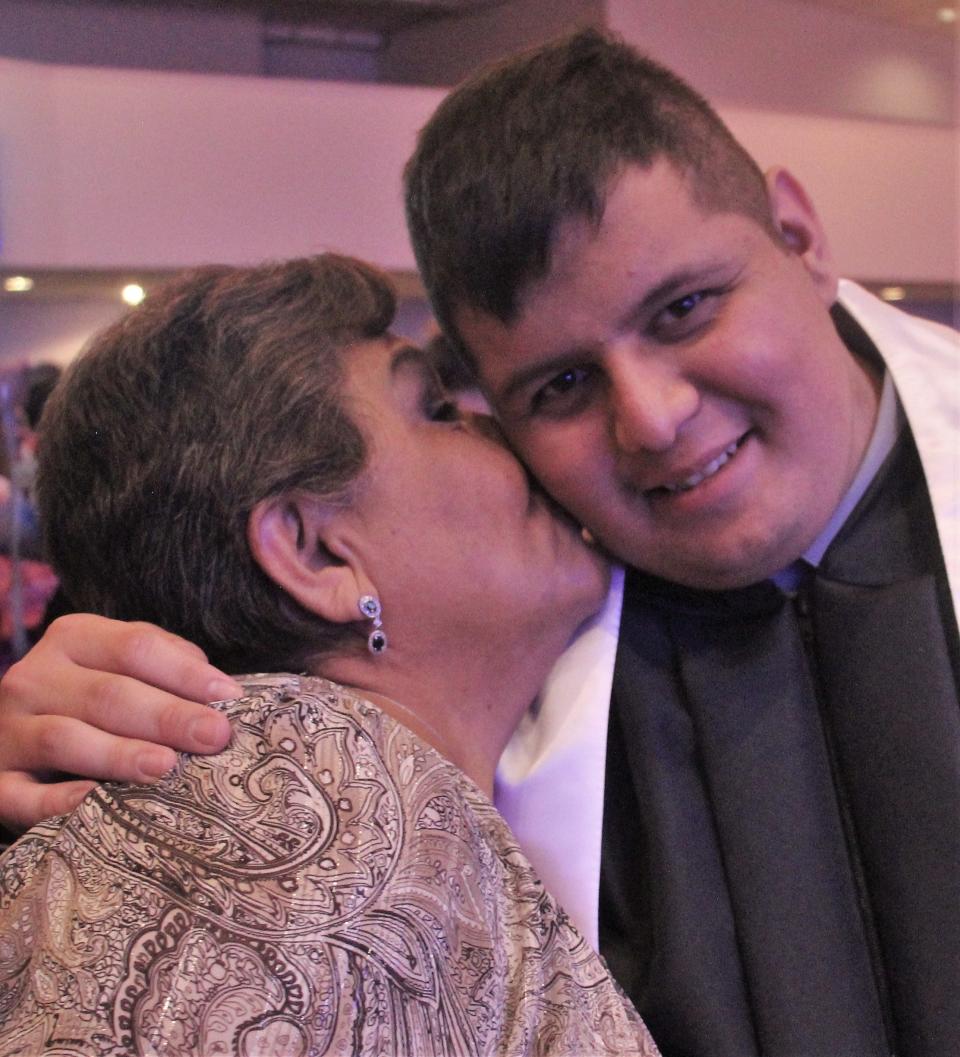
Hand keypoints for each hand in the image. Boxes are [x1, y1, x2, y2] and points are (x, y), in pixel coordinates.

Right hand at [0, 614, 239, 830]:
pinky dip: (55, 801)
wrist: (16, 729)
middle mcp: (34, 678)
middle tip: (213, 737)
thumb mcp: (122, 664)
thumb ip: (167, 663)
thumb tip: (219, 691)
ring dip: (119, 753)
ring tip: (166, 766)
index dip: (184, 672)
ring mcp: (8, 730)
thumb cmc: (93, 695)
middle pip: (107, 694)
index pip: (134, 647)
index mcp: (73, 639)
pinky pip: (21, 795)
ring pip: (64, 738)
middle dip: (167, 716)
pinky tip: (94, 801)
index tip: (228, 697)